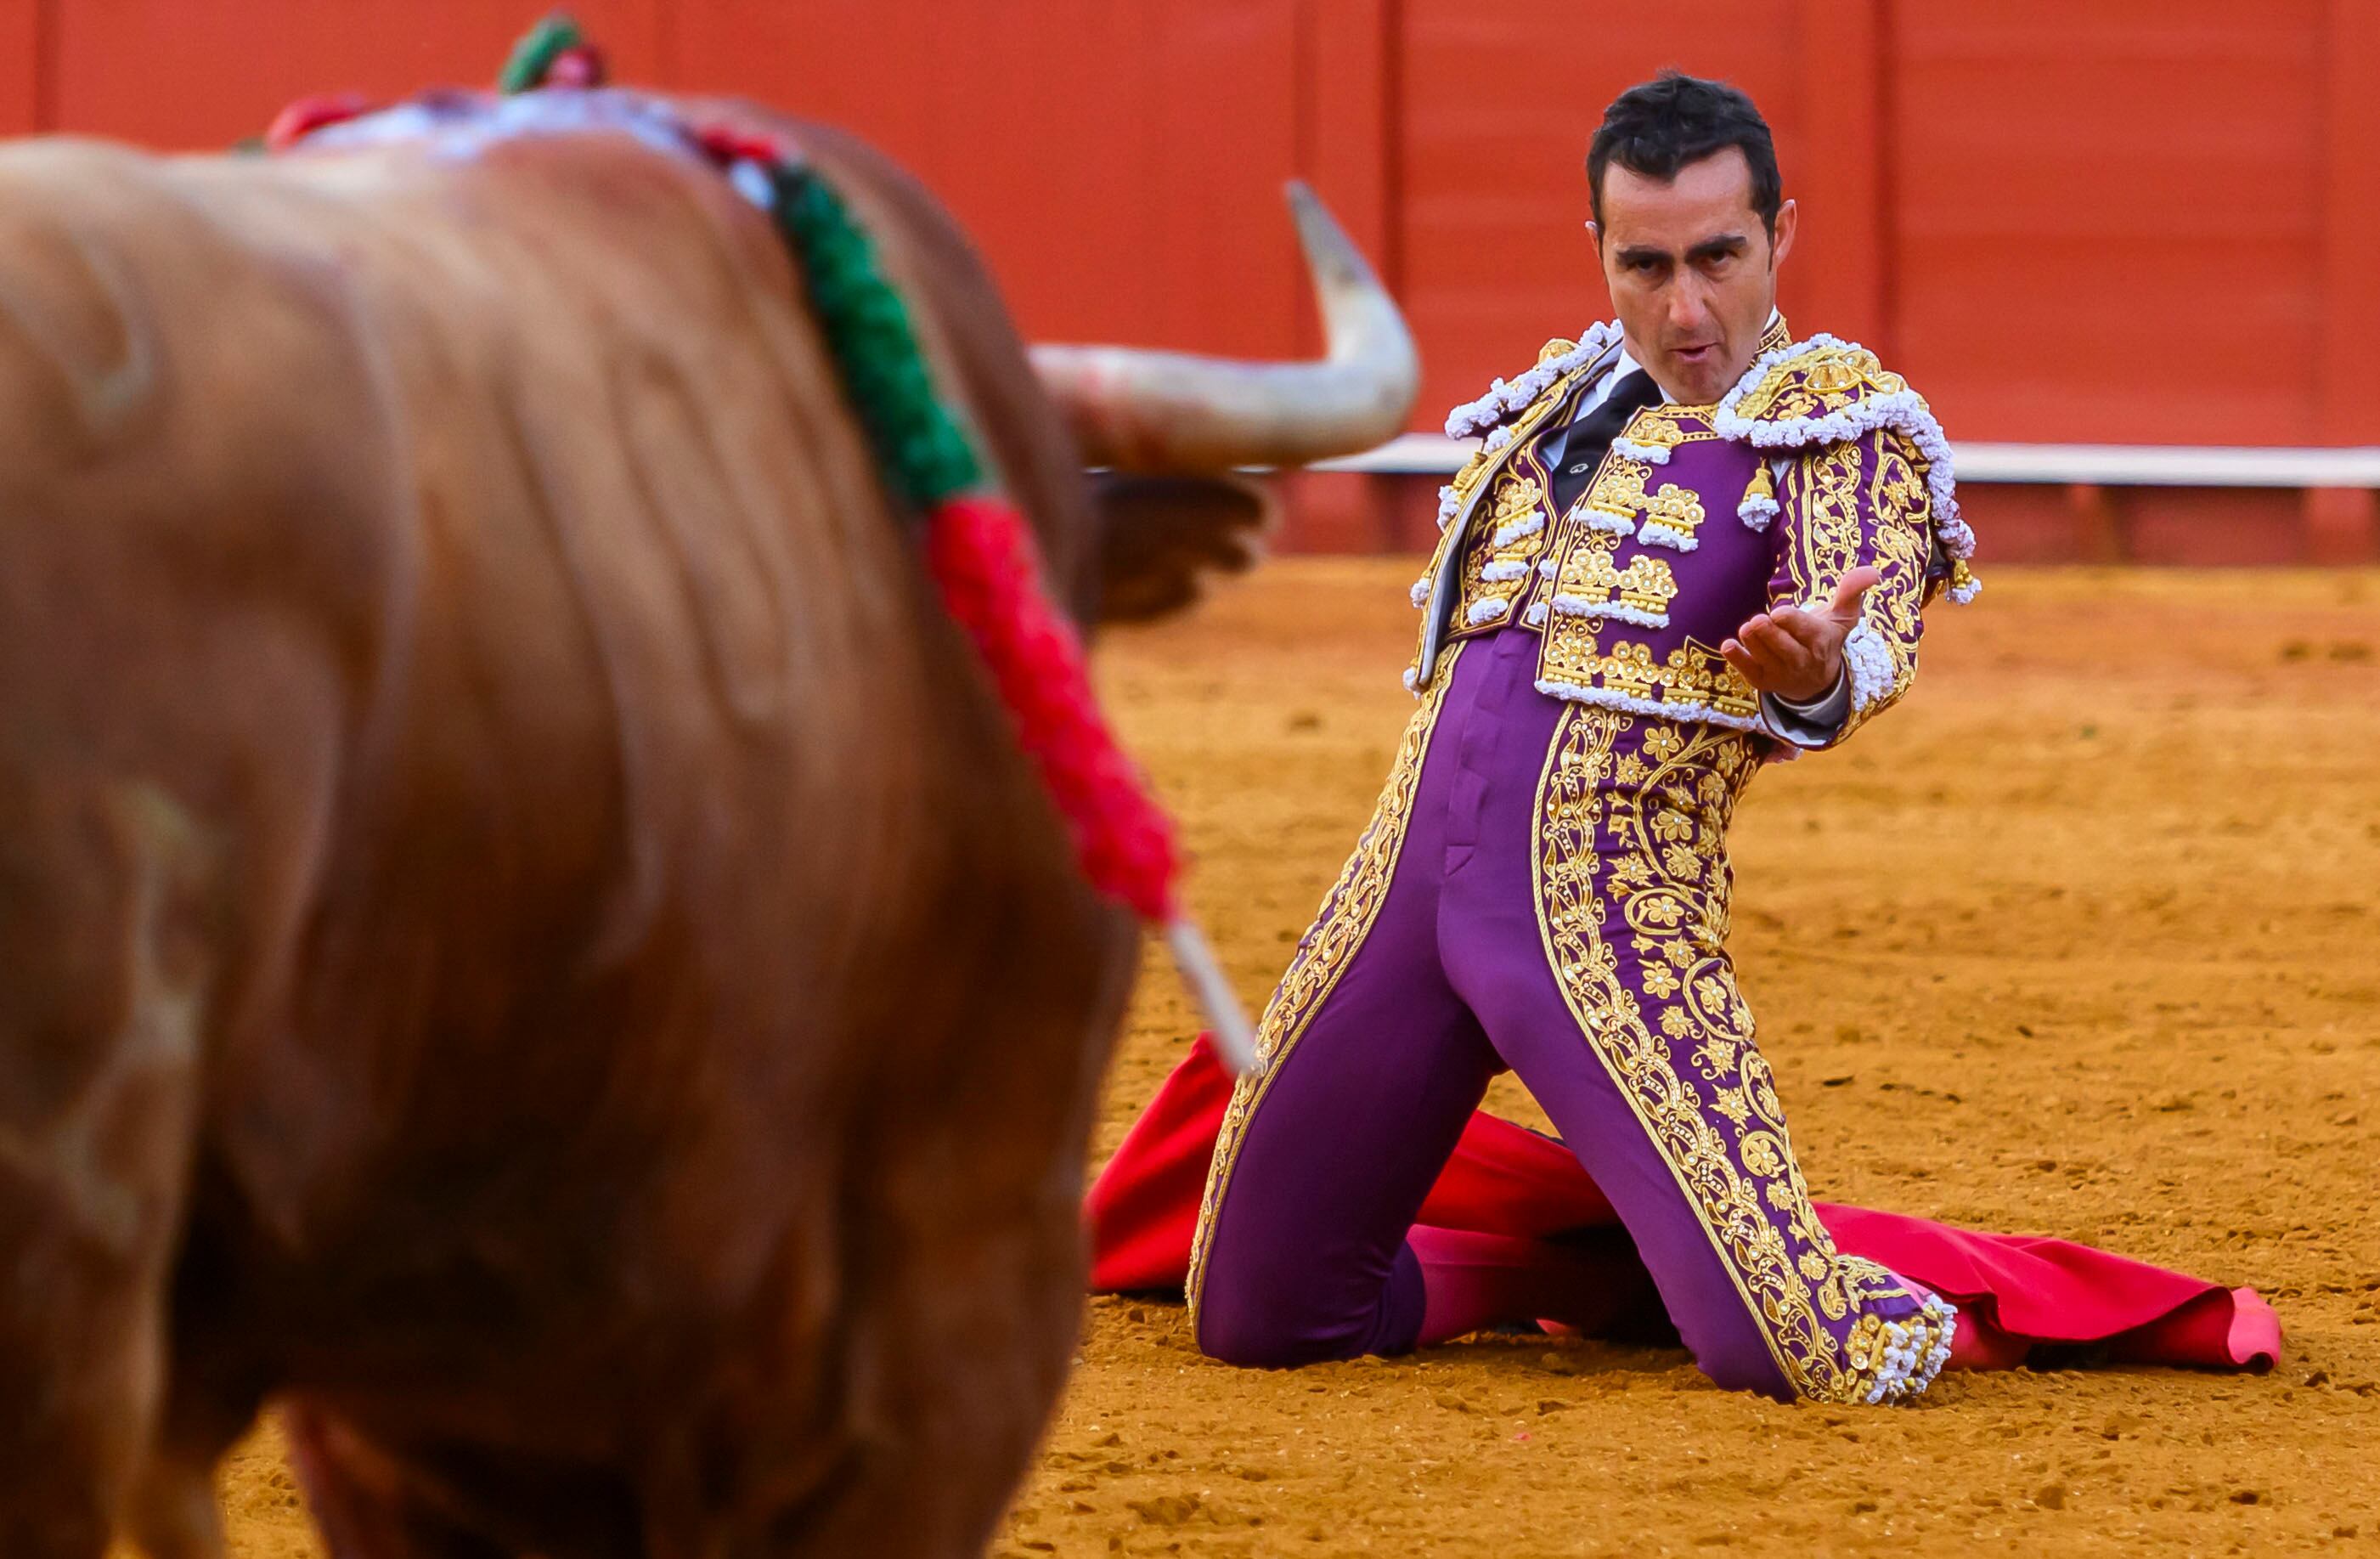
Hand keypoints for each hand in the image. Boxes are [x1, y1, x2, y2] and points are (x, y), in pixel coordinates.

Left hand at [1720, 567, 1881, 702]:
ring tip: (1746, 628)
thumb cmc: (1826, 637)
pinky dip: (1737, 659)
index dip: (1791, 621)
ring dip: (1753, 642)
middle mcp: (1802, 660)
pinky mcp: (1763, 681)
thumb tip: (1873, 572)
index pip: (1805, 632)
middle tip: (1757, 620)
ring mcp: (1782, 673)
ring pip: (1765, 658)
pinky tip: (1728, 645)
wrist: (1816, 681)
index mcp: (1821, 641)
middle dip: (1769, 633)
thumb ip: (1852, 592)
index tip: (1779, 612)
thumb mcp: (1842, 616)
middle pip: (1784, 648)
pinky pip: (1749, 672)